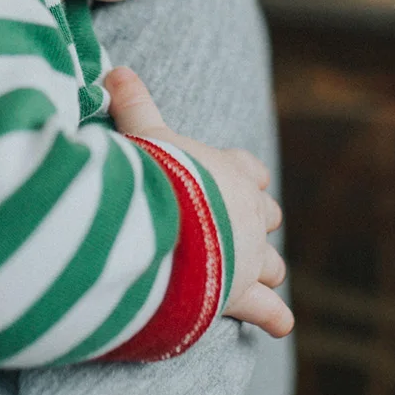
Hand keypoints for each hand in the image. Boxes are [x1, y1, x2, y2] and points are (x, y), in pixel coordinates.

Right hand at [104, 66, 292, 338]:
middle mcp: (247, 214)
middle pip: (266, 217)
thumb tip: (114, 69)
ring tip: (259, 277)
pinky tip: (280, 324)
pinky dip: (274, 317)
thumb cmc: (154, 174)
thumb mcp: (142, 133)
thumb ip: (132, 104)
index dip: (243, 177)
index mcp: (229, 172)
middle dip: (257, 224)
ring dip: (265, 269)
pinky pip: (267, 310)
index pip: (248, 171)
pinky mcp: (239, 294)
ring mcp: (247, 255)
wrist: (163, 226)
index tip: (240, 181)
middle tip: (241, 230)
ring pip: (271, 264)